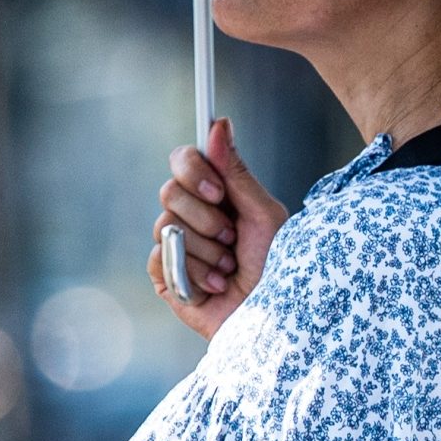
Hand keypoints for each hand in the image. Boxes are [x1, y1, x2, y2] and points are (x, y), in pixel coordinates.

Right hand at [146, 119, 283, 339]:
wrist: (271, 317)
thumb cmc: (279, 267)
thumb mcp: (264, 215)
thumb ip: (237, 172)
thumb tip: (218, 122)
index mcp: (215, 194)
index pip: (183, 160)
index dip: (194, 170)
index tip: (218, 191)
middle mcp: (192, 215)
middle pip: (169, 191)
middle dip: (205, 219)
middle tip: (231, 239)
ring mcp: (176, 246)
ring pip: (166, 226)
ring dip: (206, 251)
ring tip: (228, 270)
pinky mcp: (165, 276)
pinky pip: (161, 258)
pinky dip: (193, 273)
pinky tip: (214, 287)